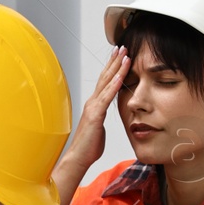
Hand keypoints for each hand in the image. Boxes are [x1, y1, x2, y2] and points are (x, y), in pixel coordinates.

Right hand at [62, 46, 129, 173]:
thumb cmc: (88, 147)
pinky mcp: (95, 115)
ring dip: (116, 68)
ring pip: (106, 83)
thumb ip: (102, 120)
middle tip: (122, 47)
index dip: (112, 68)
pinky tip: (120, 75)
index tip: (120, 56)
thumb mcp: (99, 129)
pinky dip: (114, 85)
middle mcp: (92, 102)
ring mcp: (93, 107)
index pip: (104, 82)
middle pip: (105, 77)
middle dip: (114, 61)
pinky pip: (107, 97)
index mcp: (94, 105)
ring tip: (125, 54)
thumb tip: (104, 119)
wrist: (78, 158)